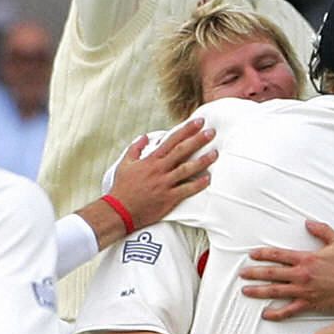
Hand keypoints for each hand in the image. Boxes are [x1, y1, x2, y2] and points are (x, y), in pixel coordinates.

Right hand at [99, 121, 215, 238]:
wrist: (119, 211)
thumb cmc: (121, 188)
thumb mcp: (124, 164)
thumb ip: (135, 148)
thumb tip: (144, 137)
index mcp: (151, 160)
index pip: (172, 140)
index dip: (186, 130)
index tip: (198, 122)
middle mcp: (159, 170)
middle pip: (182, 151)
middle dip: (198, 140)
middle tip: (211, 132)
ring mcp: (165, 184)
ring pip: (187, 169)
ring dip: (202, 160)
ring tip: (215, 153)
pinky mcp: (168, 198)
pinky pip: (186, 190)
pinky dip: (198, 184)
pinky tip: (208, 179)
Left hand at [242, 219, 333, 320]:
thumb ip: (322, 231)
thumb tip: (309, 223)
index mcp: (307, 259)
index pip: (278, 255)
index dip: (263, 254)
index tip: (252, 255)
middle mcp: (302, 275)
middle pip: (271, 273)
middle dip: (254, 273)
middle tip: (242, 273)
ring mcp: (304, 291)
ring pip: (275, 291)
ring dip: (258, 291)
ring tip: (245, 291)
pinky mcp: (309, 304)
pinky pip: (288, 310)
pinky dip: (276, 313)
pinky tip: (265, 314)